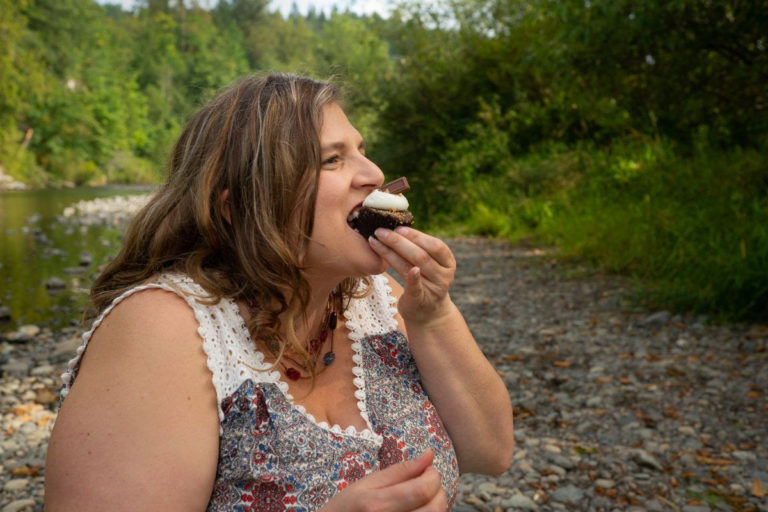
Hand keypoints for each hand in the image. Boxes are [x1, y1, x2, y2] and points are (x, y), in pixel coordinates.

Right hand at [320, 450, 446, 511]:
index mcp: (378, 505)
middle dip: (439, 492)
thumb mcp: (366, 484)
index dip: (433, 476)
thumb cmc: (346, 508)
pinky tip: (418, 510)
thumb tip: (430, 455)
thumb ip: (400, 471)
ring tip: (422, 498)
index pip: (423, 490)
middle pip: (435, 509)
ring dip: (436, 506)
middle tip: (427, 484)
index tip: (427, 470)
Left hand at [368, 227, 455, 324]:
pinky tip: (391, 266)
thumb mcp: (429, 264)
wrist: (428, 313)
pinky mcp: (420, 300)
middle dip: (398, 241)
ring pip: (412, 267)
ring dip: (391, 253)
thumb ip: (420, 248)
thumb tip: (396, 226)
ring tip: (375, 241)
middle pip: (421, 255)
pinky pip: (414, 287)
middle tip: (380, 231)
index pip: (435, 245)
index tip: (398, 228)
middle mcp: (444, 275)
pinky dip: (408, 277)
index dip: (416, 235)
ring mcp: (434, 289)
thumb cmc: (425, 281)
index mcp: (448, 262)